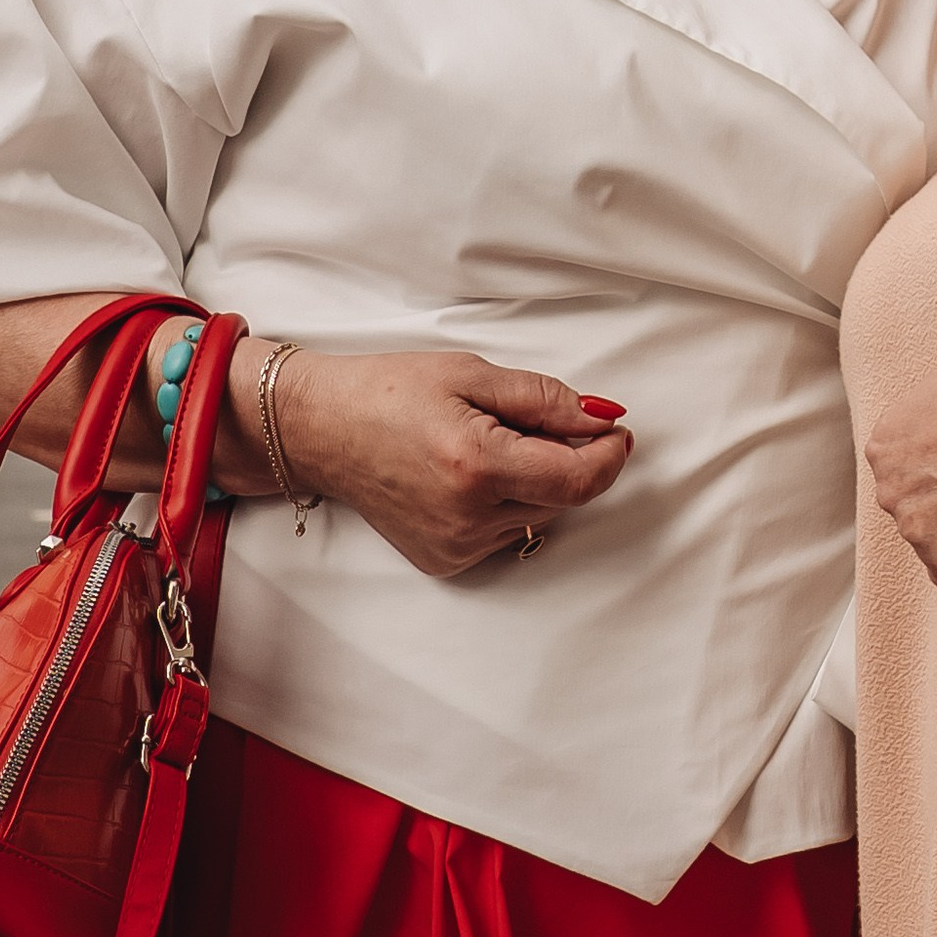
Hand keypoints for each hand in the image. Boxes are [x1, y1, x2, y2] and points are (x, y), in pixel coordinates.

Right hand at [253, 348, 631, 579]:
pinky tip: (468, 475)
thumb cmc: (390, 393)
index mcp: (477, 467)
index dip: (608, 456)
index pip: (578, 480)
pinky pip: (505, 533)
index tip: (614, 431)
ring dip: (535, 481)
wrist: (322, 430)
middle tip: (529, 419)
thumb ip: (545, 400)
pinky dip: (506, 503)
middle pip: (562, 499)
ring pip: (538, 517)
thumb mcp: (472, 374)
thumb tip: (601, 419)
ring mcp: (455, 547)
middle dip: (566, 458)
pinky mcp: (445, 562)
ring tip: (487, 443)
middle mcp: (468, 519)